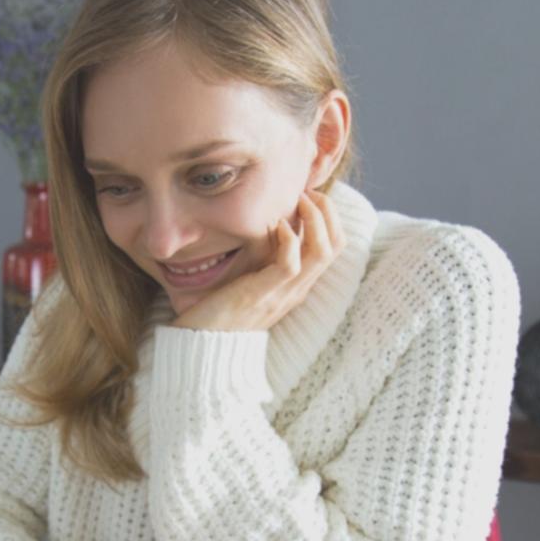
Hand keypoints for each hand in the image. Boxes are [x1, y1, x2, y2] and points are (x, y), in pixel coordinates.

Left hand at [171, 188, 345, 331]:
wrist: (204, 348)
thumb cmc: (220, 312)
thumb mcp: (250, 281)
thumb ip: (264, 260)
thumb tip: (268, 228)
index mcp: (297, 286)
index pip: (333, 247)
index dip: (329, 217)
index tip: (309, 197)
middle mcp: (297, 290)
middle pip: (335, 245)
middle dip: (328, 211)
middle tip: (309, 192)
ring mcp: (283, 293)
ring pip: (322, 252)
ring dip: (314, 218)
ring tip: (298, 201)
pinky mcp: (263, 294)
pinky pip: (291, 263)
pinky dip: (289, 239)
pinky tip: (276, 225)